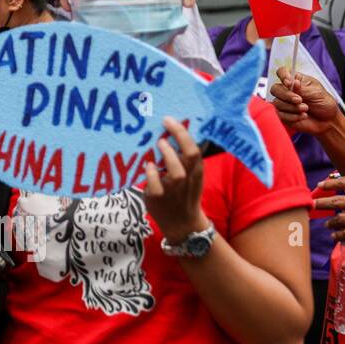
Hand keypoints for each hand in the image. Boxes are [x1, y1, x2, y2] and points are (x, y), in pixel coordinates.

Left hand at [143, 117, 208, 245]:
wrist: (183, 224)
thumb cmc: (183, 193)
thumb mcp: (190, 175)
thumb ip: (183, 157)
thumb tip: (168, 132)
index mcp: (196, 171)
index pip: (195, 148)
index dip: (182, 133)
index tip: (169, 119)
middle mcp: (188, 179)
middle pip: (190, 155)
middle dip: (179, 137)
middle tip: (165, 124)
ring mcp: (174, 190)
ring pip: (177, 172)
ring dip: (168, 156)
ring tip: (159, 143)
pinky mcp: (158, 199)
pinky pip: (156, 186)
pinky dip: (152, 174)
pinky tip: (148, 166)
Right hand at [270, 66, 342, 136]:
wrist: (327, 121)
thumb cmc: (324, 103)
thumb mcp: (318, 93)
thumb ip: (303, 88)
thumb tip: (294, 83)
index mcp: (296, 80)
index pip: (282, 72)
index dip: (283, 76)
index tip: (289, 83)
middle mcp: (287, 90)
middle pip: (275, 88)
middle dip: (287, 95)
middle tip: (299, 100)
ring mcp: (283, 102)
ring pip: (277, 103)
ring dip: (292, 108)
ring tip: (305, 109)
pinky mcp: (282, 114)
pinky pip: (280, 115)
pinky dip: (292, 116)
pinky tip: (302, 116)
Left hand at [313, 174, 344, 243]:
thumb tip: (325, 187)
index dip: (331, 184)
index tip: (319, 185)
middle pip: (337, 202)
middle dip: (322, 203)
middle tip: (312, 205)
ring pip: (339, 219)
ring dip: (330, 222)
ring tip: (327, 224)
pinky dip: (337, 234)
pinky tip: (333, 234)